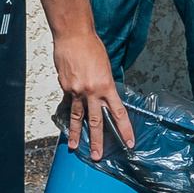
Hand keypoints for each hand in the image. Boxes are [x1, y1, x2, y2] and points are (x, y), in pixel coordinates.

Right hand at [54, 32, 134, 159]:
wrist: (73, 36)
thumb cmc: (91, 47)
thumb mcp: (105, 67)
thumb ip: (105, 85)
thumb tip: (104, 96)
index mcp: (106, 86)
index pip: (118, 114)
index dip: (125, 130)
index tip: (128, 142)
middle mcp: (91, 92)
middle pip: (96, 122)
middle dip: (97, 141)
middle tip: (98, 156)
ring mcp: (76, 92)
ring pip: (78, 118)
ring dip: (77, 135)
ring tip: (75, 147)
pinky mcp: (65, 88)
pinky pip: (68, 104)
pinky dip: (68, 114)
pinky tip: (67, 123)